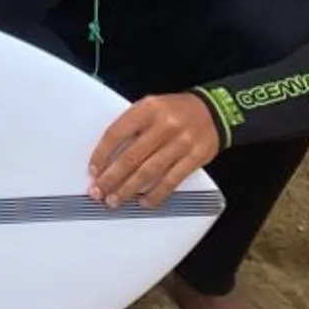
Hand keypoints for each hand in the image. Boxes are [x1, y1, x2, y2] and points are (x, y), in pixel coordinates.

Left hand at [88, 93, 222, 206]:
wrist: (215, 111)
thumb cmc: (177, 110)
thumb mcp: (151, 106)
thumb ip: (132, 125)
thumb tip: (108, 157)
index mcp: (148, 108)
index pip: (116, 133)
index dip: (101, 154)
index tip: (93, 170)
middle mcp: (164, 125)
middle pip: (130, 157)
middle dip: (111, 179)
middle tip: (98, 192)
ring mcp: (181, 142)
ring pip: (148, 172)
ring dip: (128, 190)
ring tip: (115, 200)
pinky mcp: (194, 158)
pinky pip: (170, 181)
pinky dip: (155, 194)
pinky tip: (143, 201)